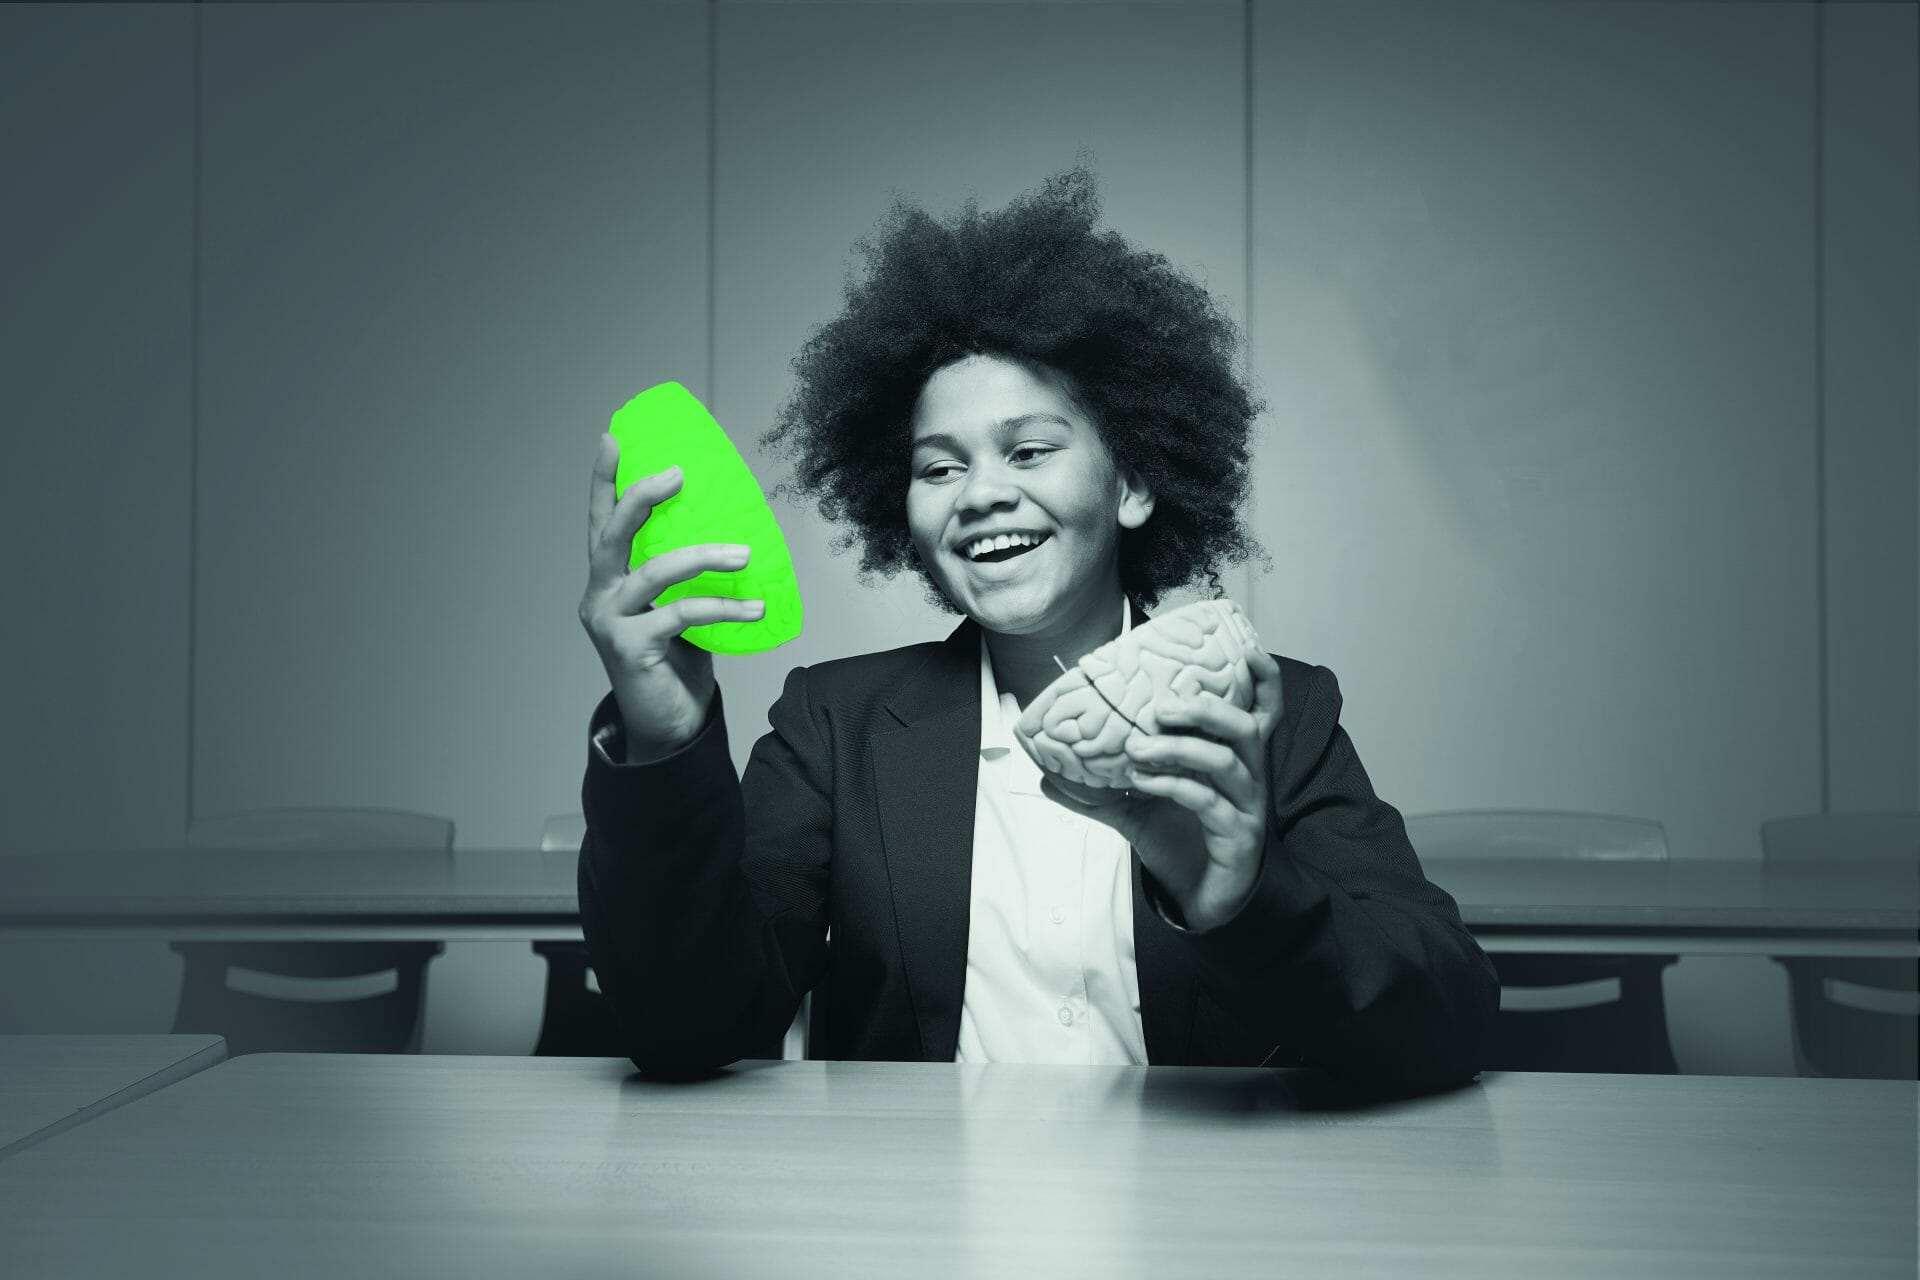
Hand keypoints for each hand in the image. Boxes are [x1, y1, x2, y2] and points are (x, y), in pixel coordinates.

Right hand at [578, 434, 763, 751]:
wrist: (669, 725)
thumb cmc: (677, 659)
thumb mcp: (678, 607)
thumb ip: (686, 575)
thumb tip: (737, 532)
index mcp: (608, 578)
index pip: (600, 520)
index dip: (604, 480)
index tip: (613, 437)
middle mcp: (600, 595)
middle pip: (612, 534)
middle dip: (642, 497)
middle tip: (677, 474)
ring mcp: (611, 622)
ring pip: (656, 572)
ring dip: (705, 557)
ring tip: (743, 553)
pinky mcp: (631, 649)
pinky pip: (683, 616)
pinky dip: (724, 609)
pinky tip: (756, 607)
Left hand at [1039, 645, 1284, 931]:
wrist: (1203, 899)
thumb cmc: (1181, 843)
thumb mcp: (1137, 810)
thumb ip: (1099, 791)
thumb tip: (1046, 776)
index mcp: (1233, 760)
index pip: (1261, 712)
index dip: (1264, 681)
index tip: (1248, 652)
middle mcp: (1248, 778)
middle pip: (1245, 728)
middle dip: (1204, 709)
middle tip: (1159, 708)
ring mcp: (1246, 807)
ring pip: (1226, 761)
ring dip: (1179, 747)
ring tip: (1137, 748)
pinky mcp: (1237, 836)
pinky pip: (1208, 801)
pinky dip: (1172, 785)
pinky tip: (1143, 782)